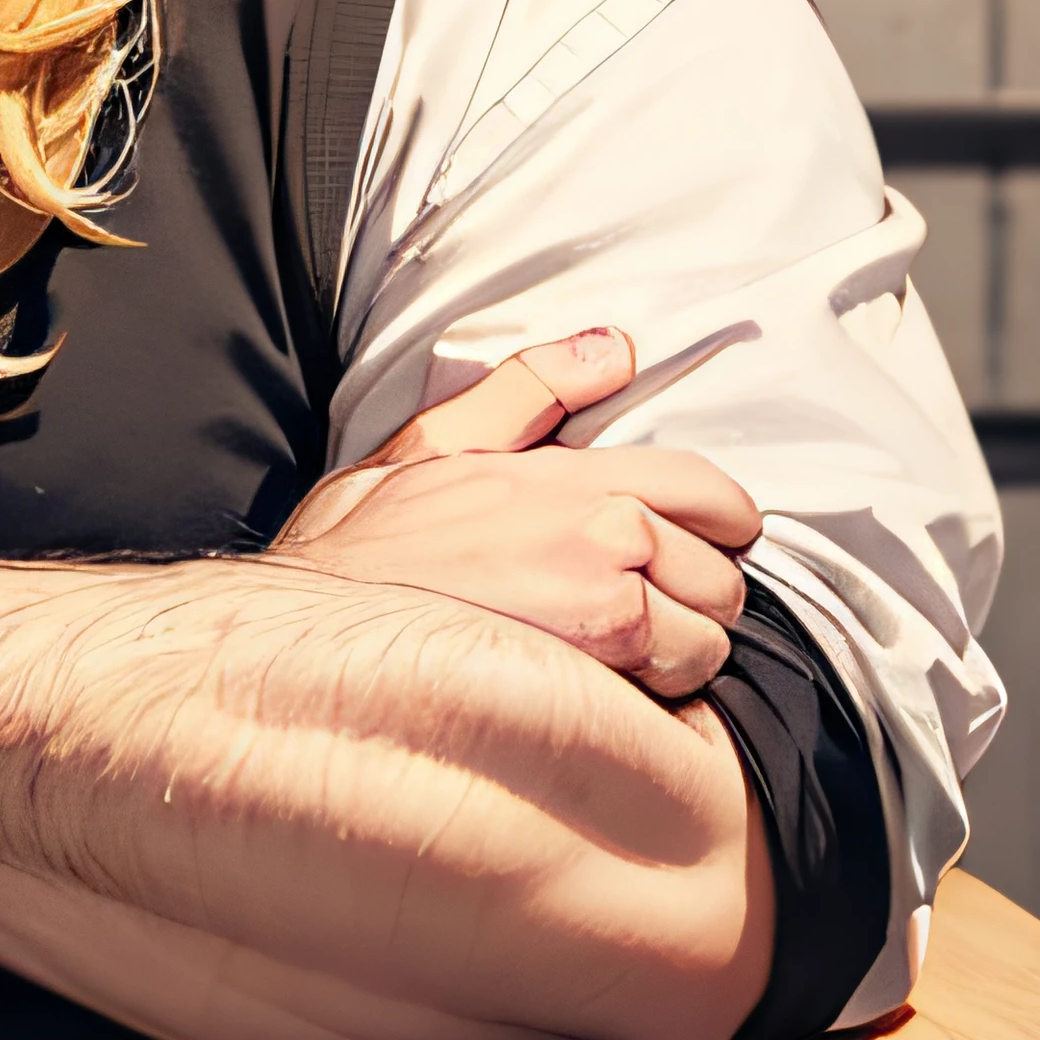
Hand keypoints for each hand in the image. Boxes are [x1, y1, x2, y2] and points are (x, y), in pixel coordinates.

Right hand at [273, 330, 760, 698]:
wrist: (317, 639)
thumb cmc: (363, 550)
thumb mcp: (428, 445)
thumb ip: (528, 391)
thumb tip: (614, 349)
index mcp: (568, 475)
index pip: (705, 487)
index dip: (717, 518)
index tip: (698, 539)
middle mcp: (604, 532)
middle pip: (722, 568)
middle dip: (693, 588)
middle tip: (640, 601)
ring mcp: (607, 603)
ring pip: (711, 632)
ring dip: (680, 645)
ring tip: (620, 649)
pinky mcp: (602, 670)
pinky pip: (684, 682)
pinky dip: (662, 690)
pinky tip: (607, 684)